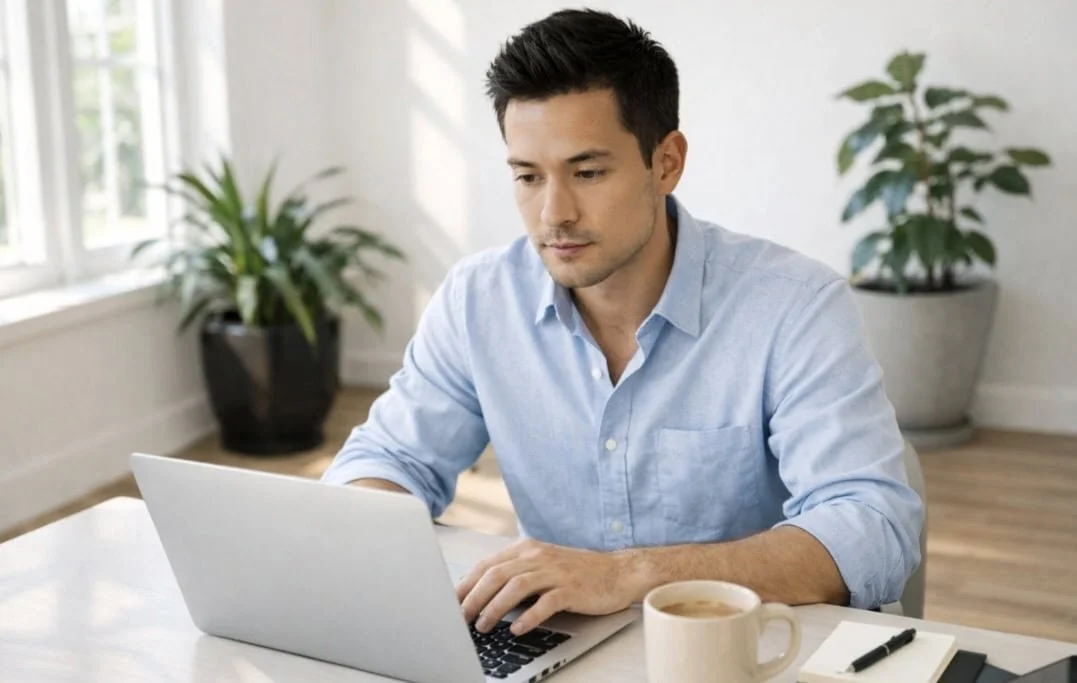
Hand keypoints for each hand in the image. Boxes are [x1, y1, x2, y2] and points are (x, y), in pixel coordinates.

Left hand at [455, 539, 639, 635]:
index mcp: (527, 549)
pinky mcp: (571, 588)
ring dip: (495, 607)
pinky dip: (528, 616)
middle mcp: (538, 556)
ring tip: (483, 625)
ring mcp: (555, 571)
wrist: (618, 572)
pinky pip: (545, 602)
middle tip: (460, 617)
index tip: (450, 601)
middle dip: (474, 597)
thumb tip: (483, 595)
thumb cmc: (578, 573)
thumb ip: (516, 574)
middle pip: (497, 574)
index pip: (488, 564)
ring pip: (516, 586)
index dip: (466, 583)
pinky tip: (517, 628)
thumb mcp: (543, 566)